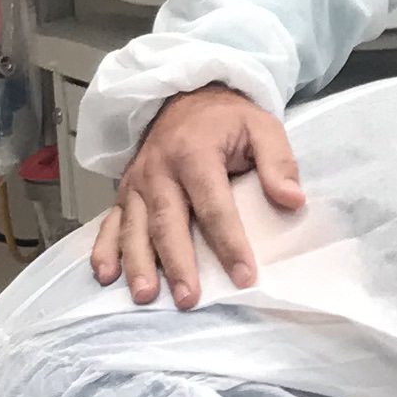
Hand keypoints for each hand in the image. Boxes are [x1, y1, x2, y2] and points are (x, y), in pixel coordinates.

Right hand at [90, 84, 303, 308]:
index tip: (245, 276)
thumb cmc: (226, 120)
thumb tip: (293, 200)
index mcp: (195, 153)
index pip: (214, 205)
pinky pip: (110, 222)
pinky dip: (104, 249)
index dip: (229, 243)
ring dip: (137, 264)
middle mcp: (159, 169)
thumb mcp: (261, 126)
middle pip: (167, 222)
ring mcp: (137, 182)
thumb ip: (278, 162)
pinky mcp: (124, 192)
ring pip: (134, 227)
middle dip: (177, 263)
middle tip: (189, 299)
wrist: (184, 98)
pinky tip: (105, 275)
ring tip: (145, 296)